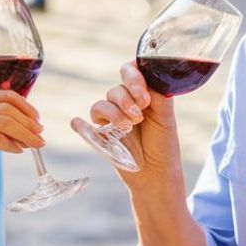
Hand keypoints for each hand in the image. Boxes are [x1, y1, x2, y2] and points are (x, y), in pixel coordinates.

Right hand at [0, 90, 43, 200]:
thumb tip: (21, 129)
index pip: (5, 95)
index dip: (26, 107)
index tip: (37, 121)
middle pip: (8, 108)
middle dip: (29, 122)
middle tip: (41, 136)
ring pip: (5, 122)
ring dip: (25, 134)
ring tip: (36, 145)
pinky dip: (11, 145)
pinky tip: (18, 151)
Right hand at [81, 60, 180, 178]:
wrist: (157, 173)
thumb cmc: (163, 144)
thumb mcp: (167, 118)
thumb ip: (159, 96)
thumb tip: (149, 81)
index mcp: (142, 94)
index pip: (132, 72)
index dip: (134, 78)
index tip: (144, 97)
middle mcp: (126, 103)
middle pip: (116, 89)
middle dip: (126, 99)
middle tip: (139, 116)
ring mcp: (112, 119)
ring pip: (102, 104)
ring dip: (114, 113)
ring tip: (128, 127)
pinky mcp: (101, 135)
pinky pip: (86, 125)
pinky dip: (80, 124)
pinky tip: (78, 123)